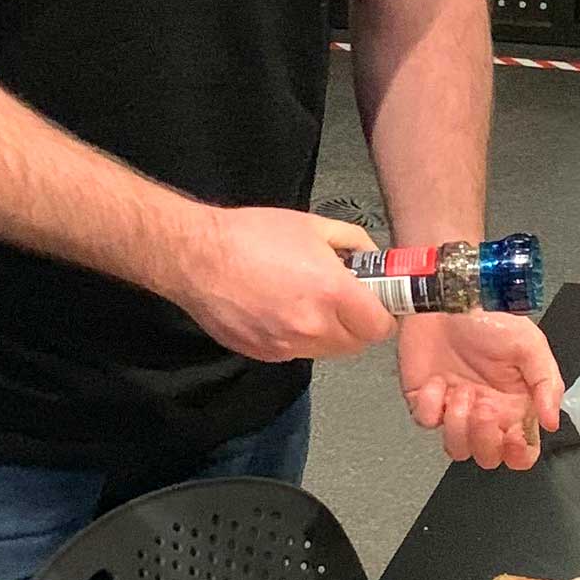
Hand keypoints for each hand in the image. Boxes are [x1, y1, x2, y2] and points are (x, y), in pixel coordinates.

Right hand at [170, 208, 395, 364]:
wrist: (196, 257)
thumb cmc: (251, 236)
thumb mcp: (314, 225)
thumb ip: (355, 243)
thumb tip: (374, 262)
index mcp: (331, 292)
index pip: (380, 327)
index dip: (382, 314)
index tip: (376, 302)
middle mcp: (312, 326)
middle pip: (357, 344)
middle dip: (357, 324)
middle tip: (342, 298)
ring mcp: (287, 346)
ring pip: (328, 351)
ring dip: (329, 332)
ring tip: (307, 300)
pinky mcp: (265, 354)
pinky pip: (298, 352)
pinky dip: (299, 337)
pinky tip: (280, 309)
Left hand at [399, 310, 564, 471]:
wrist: (446, 298)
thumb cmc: (490, 319)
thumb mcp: (530, 344)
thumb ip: (547, 384)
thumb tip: (552, 422)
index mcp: (515, 406)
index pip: (522, 451)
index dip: (518, 454)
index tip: (513, 436)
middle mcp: (486, 414)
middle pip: (488, 457)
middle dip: (485, 439)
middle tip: (484, 406)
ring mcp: (454, 411)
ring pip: (456, 449)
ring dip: (458, 424)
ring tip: (461, 391)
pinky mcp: (425, 402)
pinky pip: (426, 422)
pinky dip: (431, 404)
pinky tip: (437, 381)